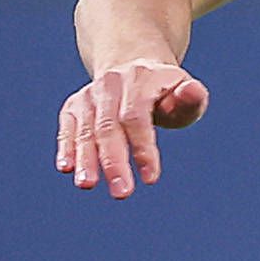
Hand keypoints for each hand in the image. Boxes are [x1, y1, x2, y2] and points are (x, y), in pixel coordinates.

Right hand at [56, 59, 208, 198]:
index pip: (137, 117)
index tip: (151, 179)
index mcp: (140, 80)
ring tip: (87, 185)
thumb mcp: (185, 93)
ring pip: (86, 130)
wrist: (134, 67)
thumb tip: (192, 92)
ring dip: (85, 159)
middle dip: (113, 161)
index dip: (142, 148)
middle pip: (108, 126)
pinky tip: (66, 168)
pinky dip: (67, 147)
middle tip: (121, 193)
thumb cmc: (167, 93)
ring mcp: (90, 94)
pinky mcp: (75, 106)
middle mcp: (111, 84)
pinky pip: (68, 127)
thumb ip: (191, 97)